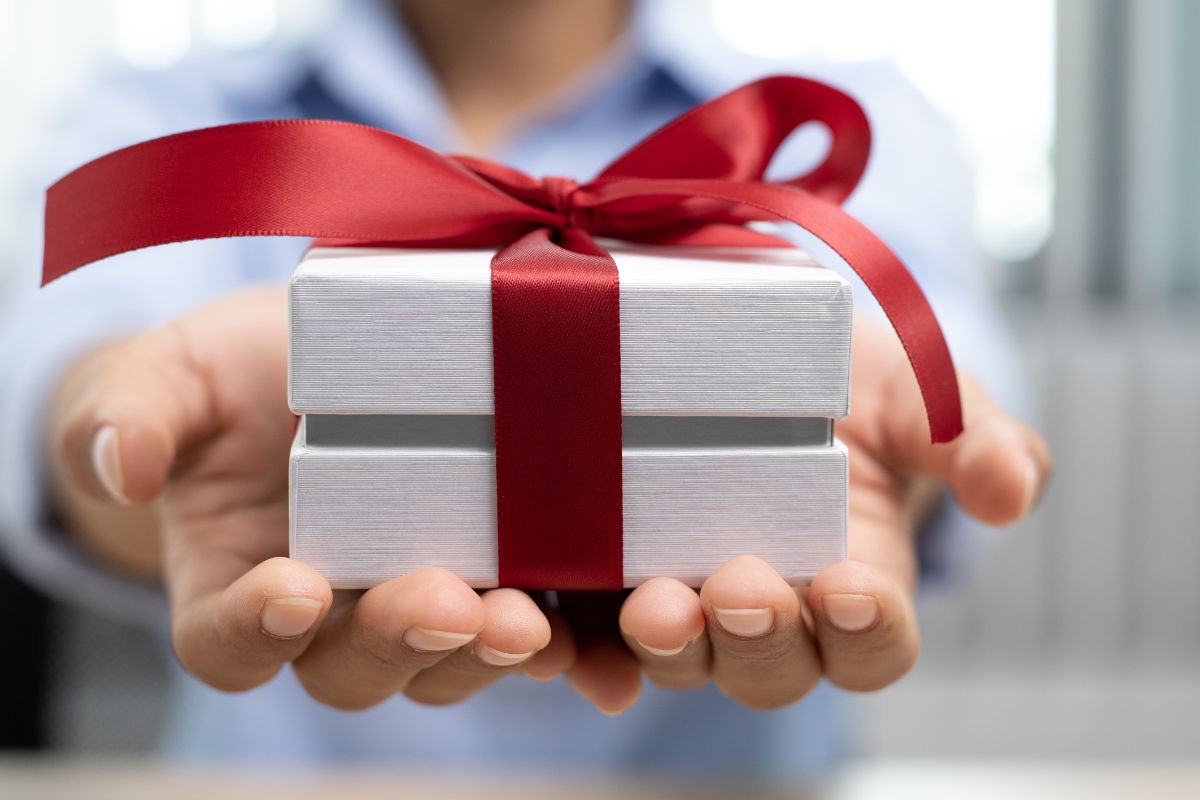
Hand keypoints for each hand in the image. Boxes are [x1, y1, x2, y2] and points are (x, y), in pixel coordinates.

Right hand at [48, 286, 576, 708]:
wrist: (319, 364)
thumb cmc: (233, 374)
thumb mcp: (174, 373)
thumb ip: (132, 411)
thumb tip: (121, 462)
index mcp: (236, 580)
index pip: (227, 639)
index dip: (255, 629)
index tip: (294, 588)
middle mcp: (332, 612)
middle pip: (356, 666)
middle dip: (403, 641)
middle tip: (450, 601)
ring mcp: (416, 597)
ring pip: (449, 658)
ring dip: (491, 650)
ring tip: (533, 621)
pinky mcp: (495, 572)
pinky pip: (530, 628)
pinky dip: (569, 647)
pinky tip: (601, 645)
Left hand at [570, 315, 1052, 711]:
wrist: (754, 338)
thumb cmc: (849, 374)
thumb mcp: (919, 391)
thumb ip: (977, 438)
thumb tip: (1012, 491)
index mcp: (854, 584)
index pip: (873, 644)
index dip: (867, 630)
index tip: (851, 585)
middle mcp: (770, 607)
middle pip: (769, 667)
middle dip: (756, 639)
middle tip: (740, 588)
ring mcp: (684, 592)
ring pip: (679, 656)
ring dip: (666, 646)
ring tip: (653, 606)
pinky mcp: (609, 568)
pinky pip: (591, 627)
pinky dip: (578, 643)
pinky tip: (560, 631)